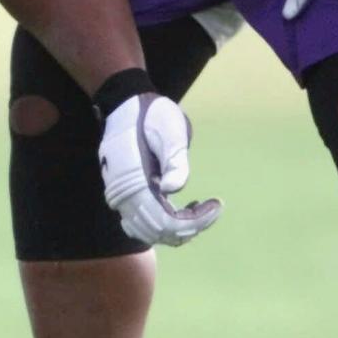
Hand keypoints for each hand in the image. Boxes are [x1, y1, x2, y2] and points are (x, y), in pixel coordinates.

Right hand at [99, 93, 222, 246]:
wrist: (126, 105)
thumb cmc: (153, 115)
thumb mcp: (170, 130)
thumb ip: (174, 160)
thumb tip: (174, 188)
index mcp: (133, 182)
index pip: (166, 222)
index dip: (195, 222)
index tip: (216, 206)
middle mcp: (122, 197)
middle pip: (159, 231)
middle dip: (191, 226)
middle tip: (213, 207)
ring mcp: (120, 199)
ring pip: (151, 232)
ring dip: (179, 228)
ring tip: (202, 208)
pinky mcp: (124, 198)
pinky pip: (143, 225)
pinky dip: (164, 225)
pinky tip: (183, 209)